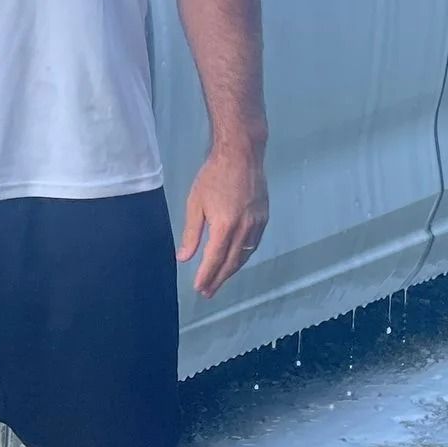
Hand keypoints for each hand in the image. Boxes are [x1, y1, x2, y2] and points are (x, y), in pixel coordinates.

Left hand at [177, 144, 267, 298]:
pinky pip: (254, 244)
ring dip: (232, 270)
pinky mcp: (264, 217)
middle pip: (231, 262)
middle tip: (207, 292)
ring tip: (220, 280)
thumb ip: (192, 233)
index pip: (214, 259)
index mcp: (225, 226)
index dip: (207, 276)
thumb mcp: (195, 203)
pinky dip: (244, 256)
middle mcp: (244, 229)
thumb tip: (184, 257)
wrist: (242, 154)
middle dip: (219, 279)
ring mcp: (257, 224)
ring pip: (245, 255)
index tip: (199, 288)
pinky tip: (237, 260)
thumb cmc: (213, 176)